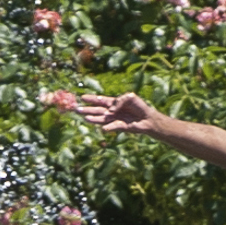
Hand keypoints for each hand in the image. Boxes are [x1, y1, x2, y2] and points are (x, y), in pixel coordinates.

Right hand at [46, 88, 161, 133]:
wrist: (148, 118)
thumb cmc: (139, 106)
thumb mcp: (129, 97)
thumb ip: (119, 101)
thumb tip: (110, 110)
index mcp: (114, 103)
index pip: (101, 100)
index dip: (92, 99)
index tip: (82, 97)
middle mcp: (112, 111)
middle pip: (97, 110)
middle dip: (87, 109)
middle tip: (77, 110)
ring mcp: (114, 120)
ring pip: (101, 119)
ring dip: (93, 118)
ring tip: (84, 117)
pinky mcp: (119, 127)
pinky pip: (111, 127)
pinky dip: (107, 127)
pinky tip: (102, 127)